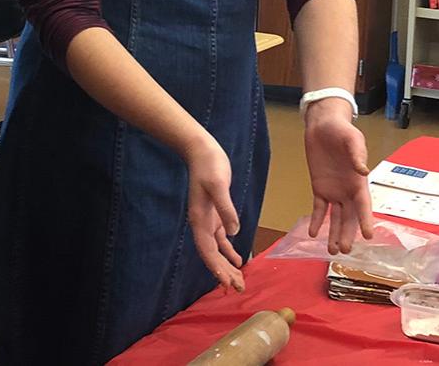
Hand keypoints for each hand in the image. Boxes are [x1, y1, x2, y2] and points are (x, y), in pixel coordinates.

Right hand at [182, 133, 244, 292]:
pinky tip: (238, 259)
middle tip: (238, 288)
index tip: (225, 283)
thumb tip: (234, 232)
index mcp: (200, 220)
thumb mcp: (218, 185)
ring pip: (217, 250)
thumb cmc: (209, 166)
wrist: (202, 151)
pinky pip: (222, 238)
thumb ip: (226, 209)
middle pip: (212, 255)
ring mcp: (208, 220)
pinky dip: (229, 250)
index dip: (216, 268)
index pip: (207, 251)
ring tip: (238, 281)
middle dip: (223, 272)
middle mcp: (202, 224)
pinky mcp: (216, 214)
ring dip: (227, 265)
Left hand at [303, 98, 374, 254]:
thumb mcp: (352, 139)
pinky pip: (318, 208)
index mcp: (359, 181)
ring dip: (334, 233)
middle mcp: (348, 190)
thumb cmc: (343, 131)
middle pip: (349, 217)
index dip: (365, 220)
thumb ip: (357, 154)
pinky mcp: (319, 188)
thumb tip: (363, 170)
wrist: (323, 125)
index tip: (368, 236)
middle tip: (345, 251)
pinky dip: (316, 220)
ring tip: (332, 251)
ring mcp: (334, 191)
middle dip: (347, 233)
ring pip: (335, 217)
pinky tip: (313, 233)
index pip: (363, 205)